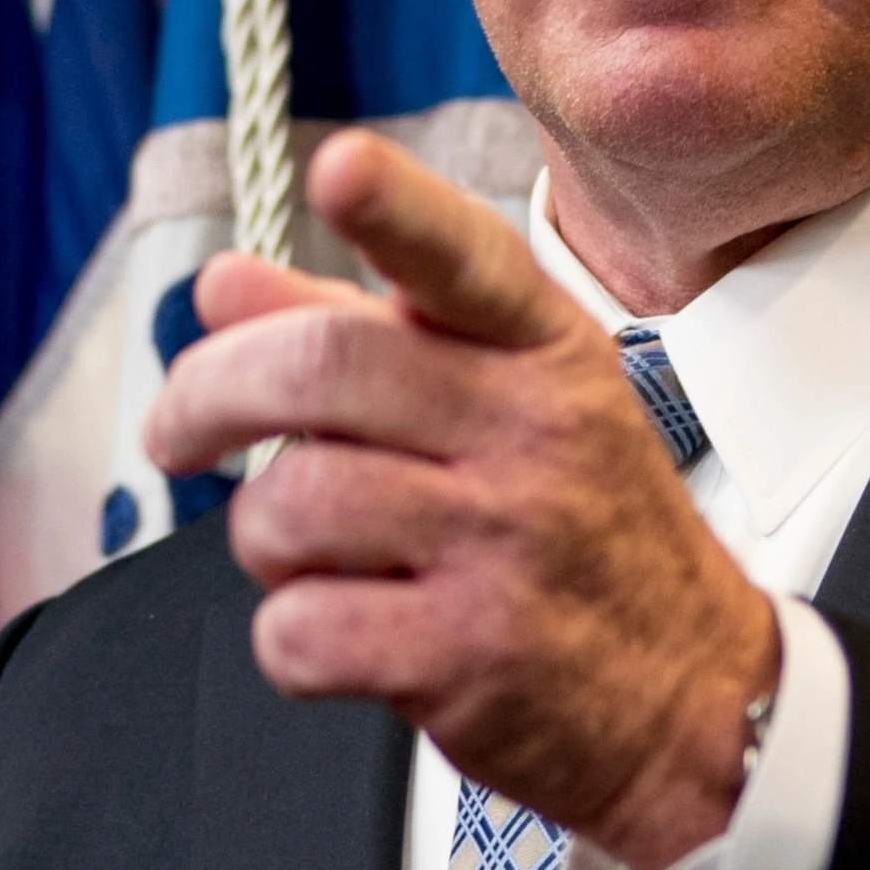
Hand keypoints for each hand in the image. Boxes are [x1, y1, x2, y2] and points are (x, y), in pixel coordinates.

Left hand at [141, 130, 779, 869]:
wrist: (693, 700)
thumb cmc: (585, 539)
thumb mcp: (510, 410)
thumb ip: (365, 334)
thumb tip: (225, 284)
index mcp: (545, 354)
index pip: (464, 262)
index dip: (395, 209)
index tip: (340, 169)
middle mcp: (534, 436)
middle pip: (323, 370)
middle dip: (207, 394)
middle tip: (177, 432)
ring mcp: (506, 548)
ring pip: (291, 506)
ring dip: (262, 538)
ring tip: (308, 556)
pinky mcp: (471, 658)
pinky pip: (301, 628)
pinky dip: (289, 639)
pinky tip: (341, 634)